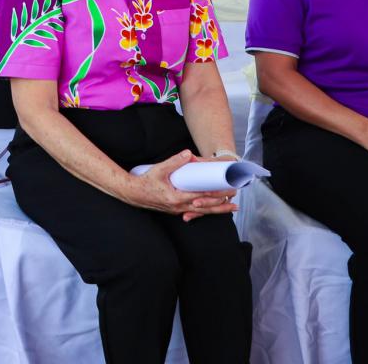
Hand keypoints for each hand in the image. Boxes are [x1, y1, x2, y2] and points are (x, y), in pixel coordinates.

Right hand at [120, 150, 238, 221]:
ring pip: (200, 212)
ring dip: (216, 210)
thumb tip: (187, 153)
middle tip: (235, 203)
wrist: (132, 193)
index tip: (227, 191)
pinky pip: (193, 212)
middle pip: (205, 209)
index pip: (201, 197)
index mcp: (176, 198)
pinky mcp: (174, 210)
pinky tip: (210, 210)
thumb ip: (174, 162)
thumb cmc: (144, 182)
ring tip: (230, 209)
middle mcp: (178, 207)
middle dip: (221, 206)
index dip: (216, 195)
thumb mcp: (159, 169)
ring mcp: (177, 210)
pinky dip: (204, 211)